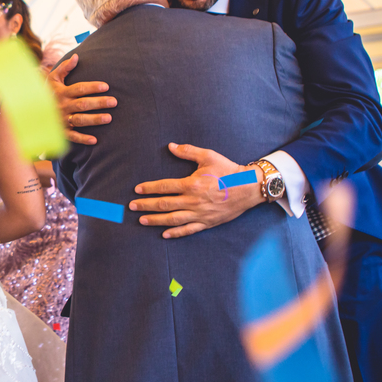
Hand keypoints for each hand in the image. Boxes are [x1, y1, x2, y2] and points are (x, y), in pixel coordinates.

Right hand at [47, 54, 115, 145]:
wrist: (31, 111)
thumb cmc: (47, 92)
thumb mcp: (53, 78)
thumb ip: (65, 67)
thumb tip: (77, 56)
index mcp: (62, 93)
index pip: (79, 89)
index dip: (92, 87)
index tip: (106, 86)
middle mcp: (63, 106)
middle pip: (83, 104)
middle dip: (99, 103)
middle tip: (114, 102)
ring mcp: (62, 120)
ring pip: (80, 120)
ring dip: (94, 120)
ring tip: (109, 118)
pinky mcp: (61, 132)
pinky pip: (72, 136)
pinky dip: (83, 139)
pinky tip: (95, 140)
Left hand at [129, 144, 262, 237]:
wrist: (250, 187)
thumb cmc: (229, 170)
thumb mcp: (208, 156)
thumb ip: (188, 151)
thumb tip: (171, 146)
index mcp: (192, 184)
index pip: (164, 187)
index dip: (149, 189)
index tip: (137, 190)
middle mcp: (193, 201)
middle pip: (164, 204)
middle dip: (146, 206)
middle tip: (132, 207)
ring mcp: (200, 214)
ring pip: (173, 219)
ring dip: (156, 220)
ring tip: (142, 220)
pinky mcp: (207, 222)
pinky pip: (189, 230)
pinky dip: (176, 233)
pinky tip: (164, 234)